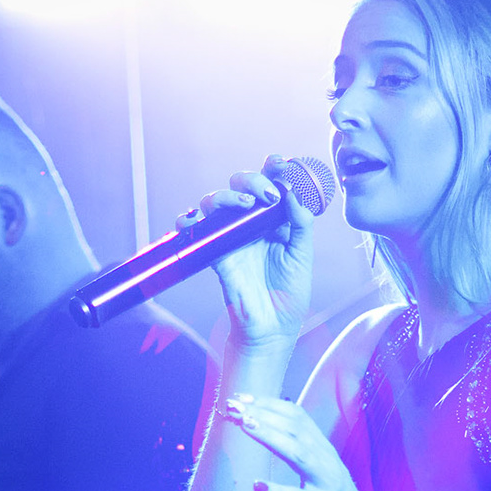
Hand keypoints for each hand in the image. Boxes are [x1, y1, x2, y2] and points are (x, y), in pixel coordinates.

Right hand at [177, 155, 314, 351]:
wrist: (271, 328)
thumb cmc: (290, 294)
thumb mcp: (302, 255)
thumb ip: (301, 223)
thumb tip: (294, 191)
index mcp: (276, 220)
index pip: (272, 184)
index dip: (273, 168)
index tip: (280, 161)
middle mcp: (251, 223)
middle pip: (241, 185)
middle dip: (251, 180)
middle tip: (266, 195)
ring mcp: (230, 236)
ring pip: (216, 201)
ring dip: (226, 194)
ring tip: (244, 203)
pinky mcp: (214, 251)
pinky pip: (195, 229)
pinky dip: (188, 219)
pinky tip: (194, 218)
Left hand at [223, 394, 386, 490]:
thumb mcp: (323, 476)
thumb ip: (305, 455)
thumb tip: (279, 434)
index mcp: (325, 452)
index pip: (298, 417)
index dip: (270, 404)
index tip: (242, 397)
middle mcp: (328, 462)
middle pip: (296, 429)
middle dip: (263, 414)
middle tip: (233, 406)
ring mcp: (329, 485)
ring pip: (299, 454)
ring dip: (270, 437)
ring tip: (245, 425)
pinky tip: (257, 486)